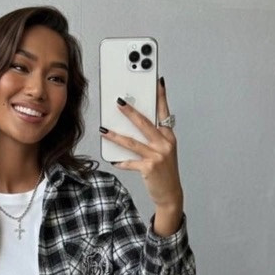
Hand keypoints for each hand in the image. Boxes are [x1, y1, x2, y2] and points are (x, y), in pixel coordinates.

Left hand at [101, 77, 182, 210]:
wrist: (171, 193)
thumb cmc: (165, 171)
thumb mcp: (163, 151)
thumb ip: (153, 137)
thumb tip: (133, 124)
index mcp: (168, 136)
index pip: (164, 112)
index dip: (161, 96)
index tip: (157, 81)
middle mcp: (164, 144)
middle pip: (144, 123)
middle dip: (130, 111)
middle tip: (119, 101)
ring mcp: (157, 155)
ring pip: (133, 142)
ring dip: (116, 136)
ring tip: (104, 130)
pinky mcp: (149, 167)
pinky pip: (130, 162)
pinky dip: (121, 161)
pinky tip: (113, 160)